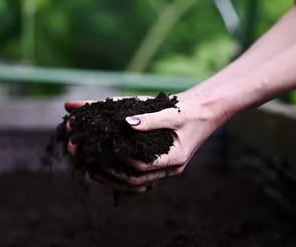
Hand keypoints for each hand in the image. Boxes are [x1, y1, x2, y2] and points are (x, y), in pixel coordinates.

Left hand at [65, 95, 227, 192]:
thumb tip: (127, 122)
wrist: (204, 113)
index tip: (107, 150)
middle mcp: (170, 168)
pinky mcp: (159, 164)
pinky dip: (123, 177)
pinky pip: (139, 178)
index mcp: (175, 158)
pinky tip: (105, 173)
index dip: (123, 161)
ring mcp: (164, 169)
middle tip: (92, 169)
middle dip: (113, 177)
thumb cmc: (190, 112)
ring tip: (93, 172)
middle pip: (137, 181)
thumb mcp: (171, 113)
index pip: (144, 167)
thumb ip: (150, 119)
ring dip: (115, 180)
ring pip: (137, 184)